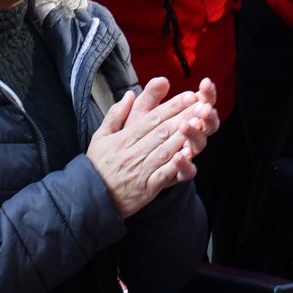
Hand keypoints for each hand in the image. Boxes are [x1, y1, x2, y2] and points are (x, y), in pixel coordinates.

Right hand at [86, 76, 220, 216]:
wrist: (90, 198)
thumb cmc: (98, 165)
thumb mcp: (100, 136)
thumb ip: (115, 114)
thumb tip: (130, 94)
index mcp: (123, 138)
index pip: (151, 118)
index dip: (172, 106)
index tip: (188, 96)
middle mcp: (133, 152)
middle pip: (162, 131)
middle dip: (183, 117)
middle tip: (202, 105)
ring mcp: (141, 170)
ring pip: (165, 150)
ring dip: (184, 136)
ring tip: (200, 123)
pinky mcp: (147, 188)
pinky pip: (164, 175)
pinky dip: (176, 165)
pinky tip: (189, 154)